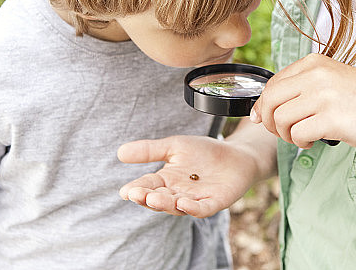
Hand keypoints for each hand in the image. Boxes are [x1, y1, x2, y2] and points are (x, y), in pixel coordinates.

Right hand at [117, 135, 260, 217]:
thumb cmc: (203, 152)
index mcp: (166, 181)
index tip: (125, 191)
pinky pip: (202, 209)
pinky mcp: (215, 202)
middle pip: (160, 199)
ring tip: (153, 198)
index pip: (148, 186)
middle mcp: (178, 193)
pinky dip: (193, 209)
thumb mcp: (173, 146)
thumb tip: (119, 153)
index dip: (137, 189)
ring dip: (165, 204)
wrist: (235, 154)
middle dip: (147, 198)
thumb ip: (149, 150)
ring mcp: (196, 200)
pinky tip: (183, 203)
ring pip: (177, 206)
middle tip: (137, 194)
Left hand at [251, 53, 355, 149]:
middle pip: (270, 100)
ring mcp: (324, 95)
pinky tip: (313, 141)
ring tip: (301, 137)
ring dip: (286, 134)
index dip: (263, 105)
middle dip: (268, 121)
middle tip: (280, 133)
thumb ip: (299, 89)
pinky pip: (298, 133)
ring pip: (281, 118)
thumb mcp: (330, 82)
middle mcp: (317, 74)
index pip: (272, 83)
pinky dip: (301, 142)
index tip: (264, 118)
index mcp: (314, 62)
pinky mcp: (331, 118)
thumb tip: (259, 111)